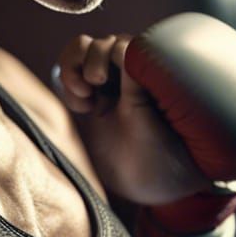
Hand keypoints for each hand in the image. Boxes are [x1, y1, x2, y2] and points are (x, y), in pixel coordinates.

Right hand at [54, 14, 235, 232]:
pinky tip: (78, 104)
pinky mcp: (87, 96)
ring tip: (82, 93)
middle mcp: (134, 76)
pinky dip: (66, 77)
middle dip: (92, 58)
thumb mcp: (158, 135)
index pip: (133, 44)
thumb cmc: (169, 168)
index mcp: (159, 80)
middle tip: (95, 86)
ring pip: (83, 46)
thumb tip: (131, 58)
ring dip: (75, 64)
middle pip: (104, 41)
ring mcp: (109, 85)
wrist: (148, 194)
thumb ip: (141, 97)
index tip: (110, 81)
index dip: (117, 53)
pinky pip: (69, 66)